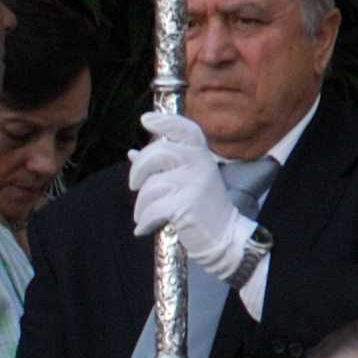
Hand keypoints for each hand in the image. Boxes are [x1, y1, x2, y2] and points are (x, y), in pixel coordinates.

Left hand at [129, 107, 252, 280]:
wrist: (224, 237)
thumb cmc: (203, 208)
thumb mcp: (188, 180)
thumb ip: (162, 166)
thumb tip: (132, 153)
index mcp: (202, 155)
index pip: (185, 129)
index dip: (165, 121)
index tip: (145, 120)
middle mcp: (200, 164)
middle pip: (158, 153)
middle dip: (138, 171)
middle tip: (134, 186)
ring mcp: (194, 184)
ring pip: (151, 186)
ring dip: (141, 205)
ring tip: (145, 216)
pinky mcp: (186, 205)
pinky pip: (152, 209)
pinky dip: (144, 221)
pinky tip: (145, 228)